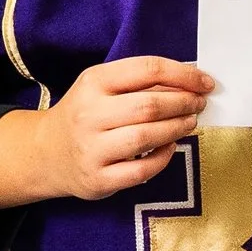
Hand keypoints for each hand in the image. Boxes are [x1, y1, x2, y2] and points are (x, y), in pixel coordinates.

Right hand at [0, 57, 213, 206]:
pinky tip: (170, 146)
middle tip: (200, 103)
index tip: (205, 81)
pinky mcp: (98, 180)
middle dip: (184, 103)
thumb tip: (189, 80)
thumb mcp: (101, 86)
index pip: (147, 70)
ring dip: (177, 128)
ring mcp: (92, 149)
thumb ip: (139, 81)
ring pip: (146, 137)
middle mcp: (90, 114)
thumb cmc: (85, 112)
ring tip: (190, 122)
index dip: (183, 75)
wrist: (46, 153)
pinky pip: (141, 171)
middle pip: (149, 105)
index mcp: (93, 82)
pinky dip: (163, 157)